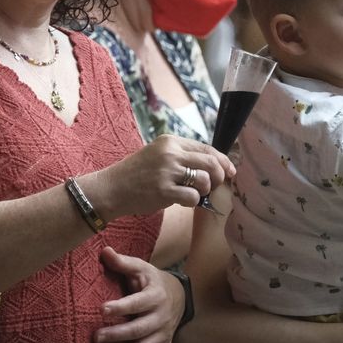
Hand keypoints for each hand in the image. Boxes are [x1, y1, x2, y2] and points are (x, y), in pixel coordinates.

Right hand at [84, 134, 234, 218]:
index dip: (222, 160)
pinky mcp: (164, 190)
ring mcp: (167, 171)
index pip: (206, 147)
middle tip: (213, 186)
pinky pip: (193, 197)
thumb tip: (213, 165)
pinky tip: (180, 200)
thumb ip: (181, 156)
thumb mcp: (158, 154)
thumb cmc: (137, 174)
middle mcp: (170, 153)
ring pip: (205, 180)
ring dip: (204, 191)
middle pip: (210, 162)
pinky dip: (192, 201)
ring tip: (191, 193)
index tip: (230, 171)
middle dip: (218, 177)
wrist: (112, 188)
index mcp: (170, 141)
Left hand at [95, 247, 183, 342]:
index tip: (101, 309)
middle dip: (118, 334)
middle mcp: (162, 316)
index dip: (120, 306)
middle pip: (140, 328)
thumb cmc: (151, 281)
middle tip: (96, 337)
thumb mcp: (141, 268)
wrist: (179, 296)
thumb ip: (123, 263)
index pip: (137, 302)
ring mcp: (164, 333)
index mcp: (156, 295)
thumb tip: (104, 251)